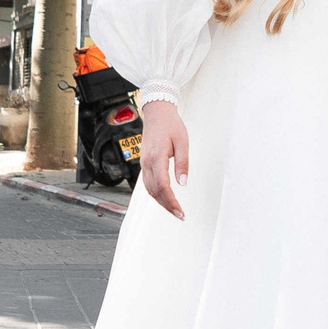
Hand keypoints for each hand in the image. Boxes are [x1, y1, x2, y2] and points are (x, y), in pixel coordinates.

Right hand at [137, 99, 189, 218]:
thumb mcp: (182, 142)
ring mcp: (144, 163)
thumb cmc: (171, 125)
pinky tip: (164, 198)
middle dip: (167, 206)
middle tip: (180, 215)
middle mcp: (147, 163)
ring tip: (174, 210)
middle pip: (155, 191)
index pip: (163, 186)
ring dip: (161, 202)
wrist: (157, 112)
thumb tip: (183, 183)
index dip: (171, 202)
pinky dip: (156, 193)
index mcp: (157, 157)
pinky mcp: (145, 162)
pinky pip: (147, 183)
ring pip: (149, 189)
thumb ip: (182, 163)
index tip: (180, 212)